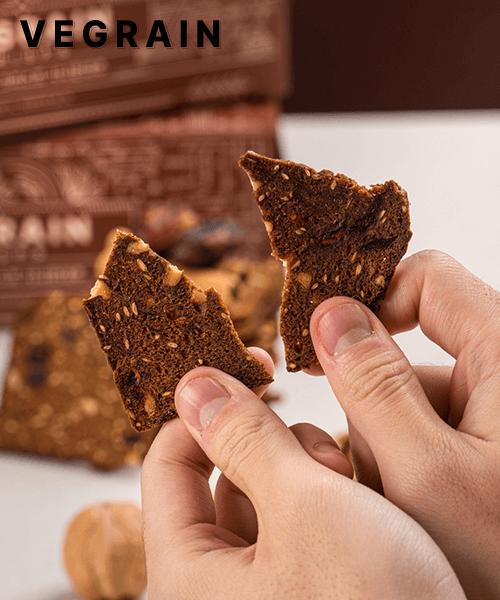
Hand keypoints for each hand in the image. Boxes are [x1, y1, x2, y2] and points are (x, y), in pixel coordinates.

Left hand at [141, 348, 463, 599]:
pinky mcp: (308, 586)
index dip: (205, 410)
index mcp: (188, 576)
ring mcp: (266, 587)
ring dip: (307, 469)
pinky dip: (327, 498)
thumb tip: (194, 384)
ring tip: (349, 480)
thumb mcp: (304, 508)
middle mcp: (219, 586)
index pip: (168, 464)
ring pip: (270, 493)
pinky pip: (302, 521)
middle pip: (225, 475)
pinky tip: (365, 500)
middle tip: (315, 443)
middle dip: (273, 444)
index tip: (252, 370)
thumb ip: (245, 439)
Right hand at [309, 249, 499, 599]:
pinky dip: (400, 464)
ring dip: (384, 444)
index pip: (427, 278)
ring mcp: (486, 413)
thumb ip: (375, 388)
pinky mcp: (476, 443)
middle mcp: (497, 376)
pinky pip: (415, 431)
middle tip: (380, 467)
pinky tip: (412, 509)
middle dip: (373, 404)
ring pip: (402, 399)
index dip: (374, 301)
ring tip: (402, 503)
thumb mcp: (429, 474)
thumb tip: (331, 316)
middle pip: (404, 352)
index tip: (328, 347)